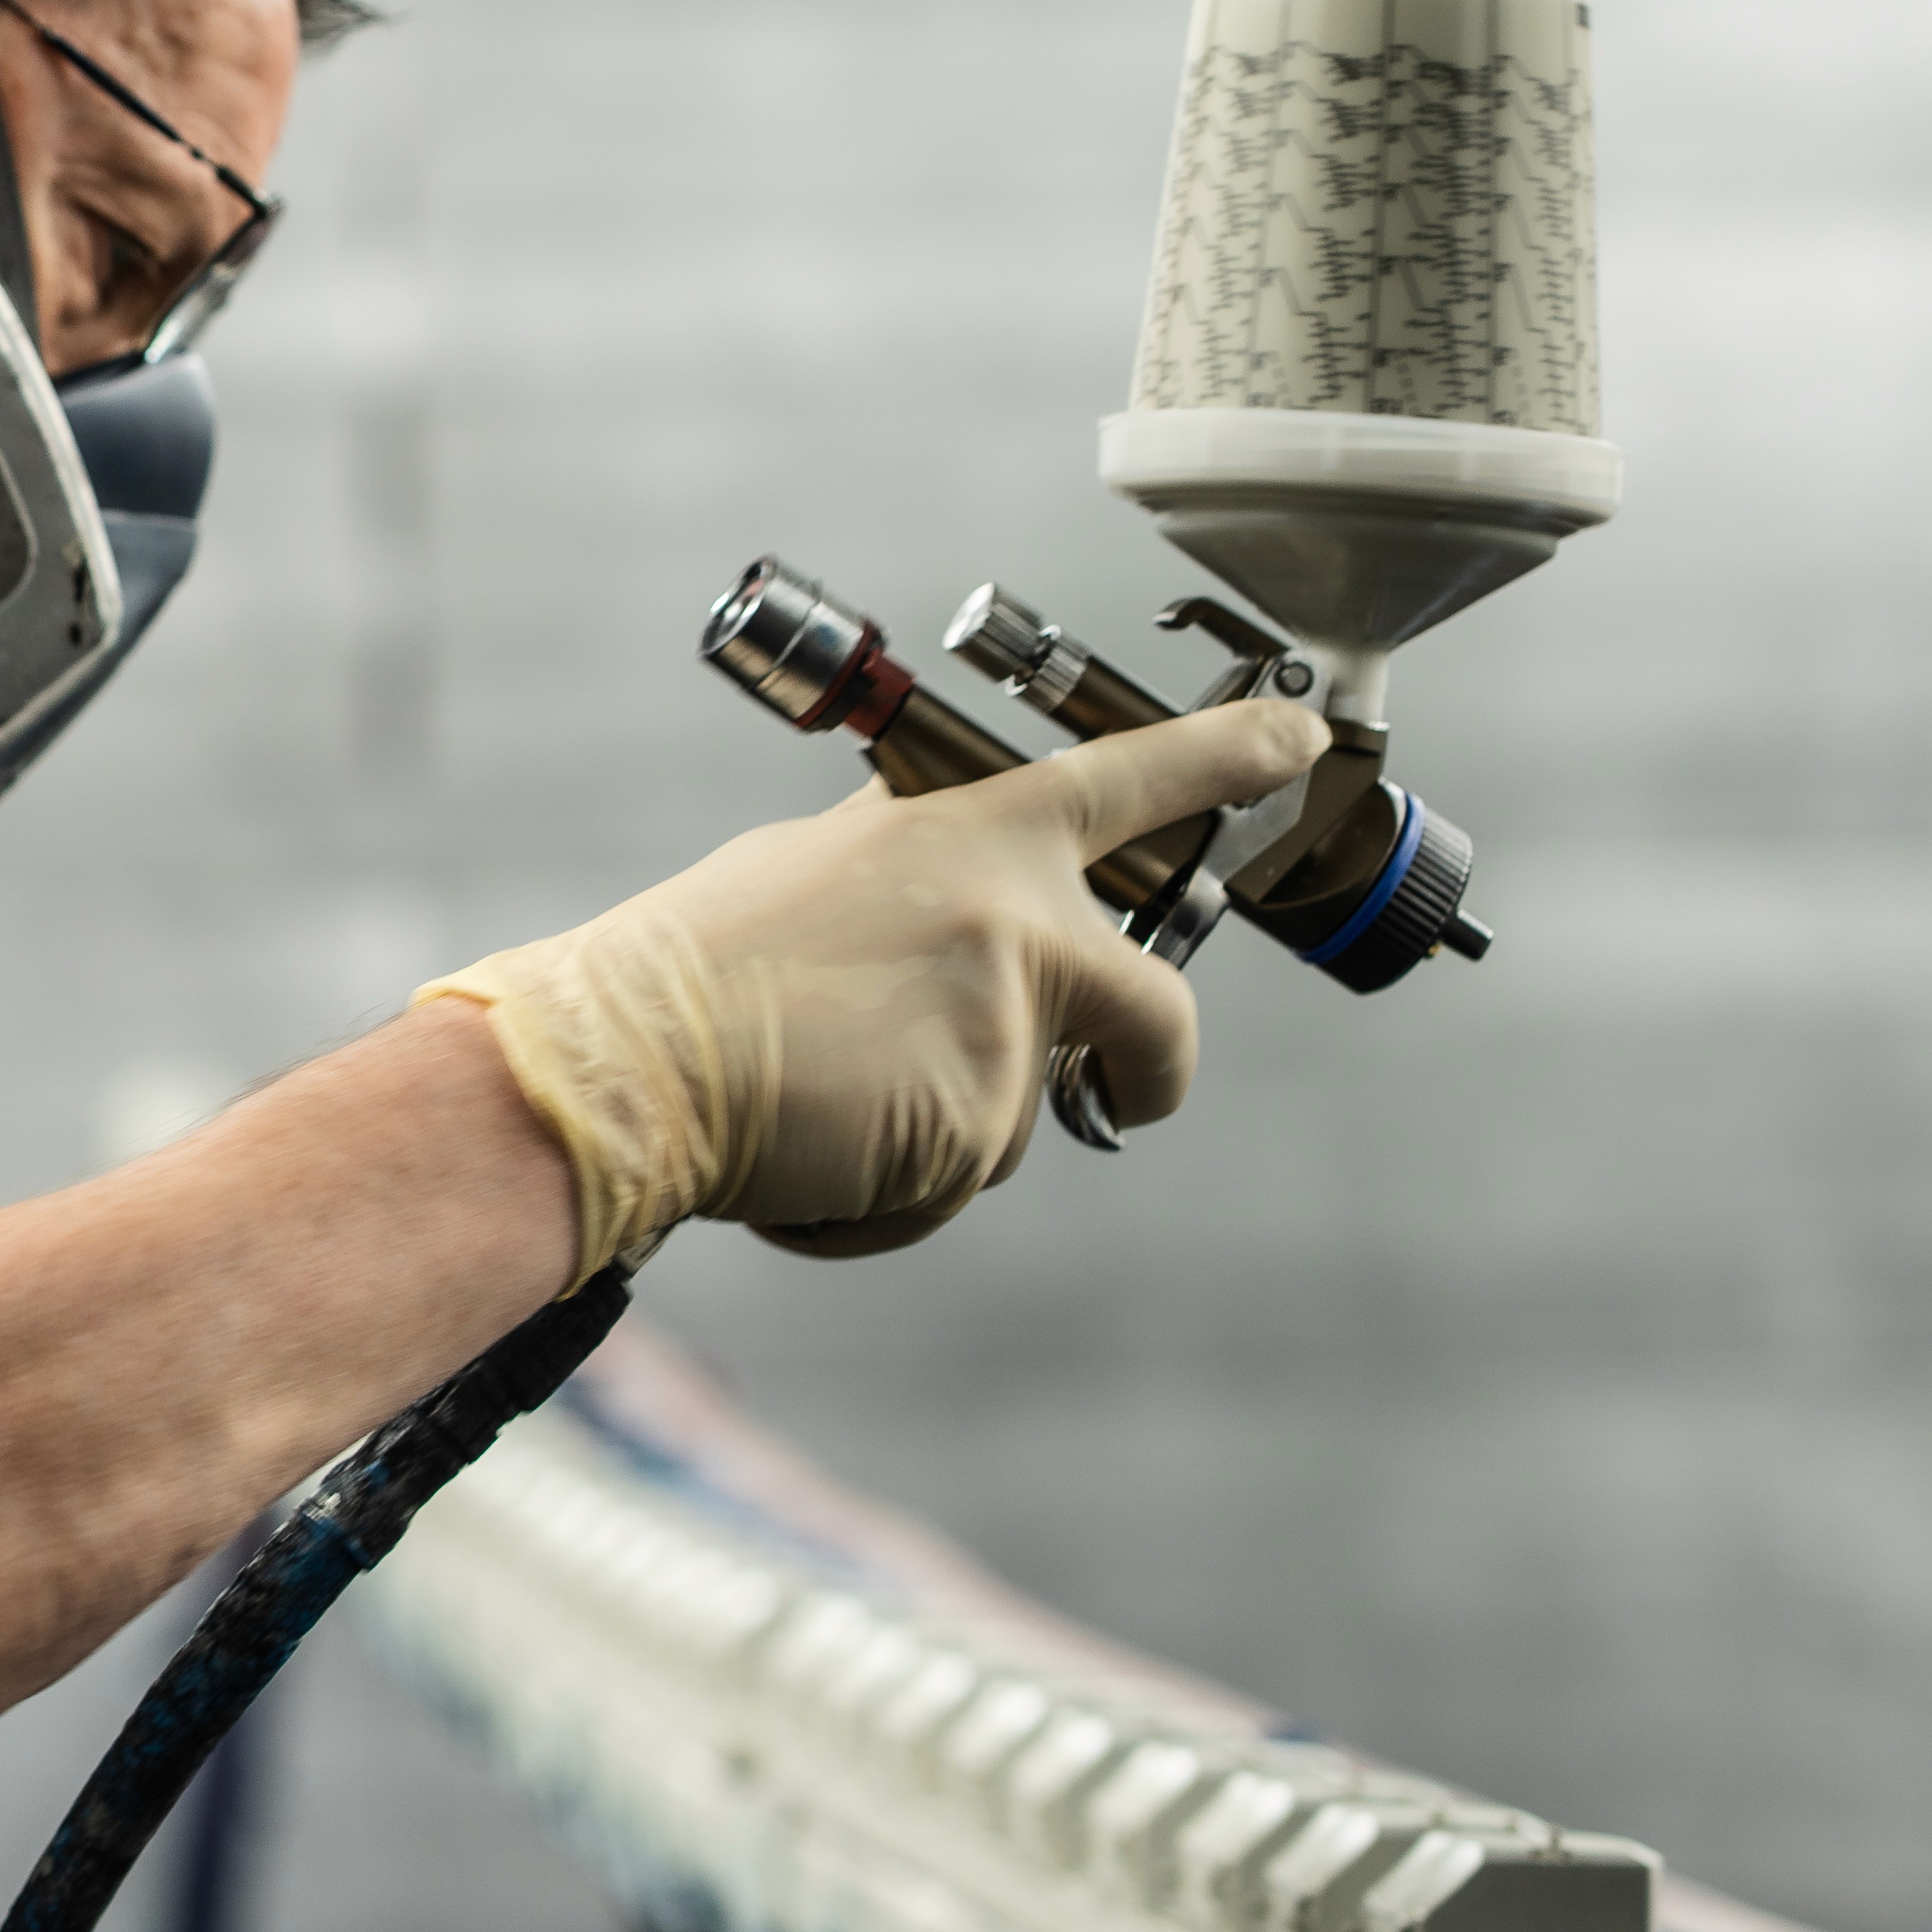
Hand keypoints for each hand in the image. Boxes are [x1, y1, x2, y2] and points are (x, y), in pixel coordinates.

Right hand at [420, 697, 1329, 1269]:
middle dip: (1153, 1065)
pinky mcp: (979, 1124)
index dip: (1227, 753)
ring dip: (928, 1136)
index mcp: (975, 832)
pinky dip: (881, 1194)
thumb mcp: (819, 866)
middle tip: (1138, 1088)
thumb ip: (917, 870)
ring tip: (813, 1106)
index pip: (1134, 775)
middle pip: (1152, 1007)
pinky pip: (947, 1186)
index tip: (1298, 737)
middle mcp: (1016, 915)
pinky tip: (807, 1157)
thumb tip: (952, 885)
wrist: (633, 1057)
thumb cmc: (702, 964)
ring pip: (1014, 1119)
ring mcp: (1008, 1024)